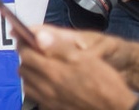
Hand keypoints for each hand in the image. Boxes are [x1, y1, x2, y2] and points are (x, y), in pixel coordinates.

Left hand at [18, 25, 136, 109]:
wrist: (115, 108)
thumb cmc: (104, 83)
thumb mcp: (85, 58)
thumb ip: (59, 47)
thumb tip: (39, 36)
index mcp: (52, 71)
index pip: (25, 53)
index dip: (24, 43)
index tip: (26, 38)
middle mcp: (46, 87)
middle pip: (23, 68)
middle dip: (27, 58)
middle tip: (36, 52)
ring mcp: (48, 100)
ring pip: (26, 84)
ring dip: (30, 74)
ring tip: (42, 68)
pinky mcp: (52, 108)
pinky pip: (35, 97)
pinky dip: (36, 88)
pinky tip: (48, 84)